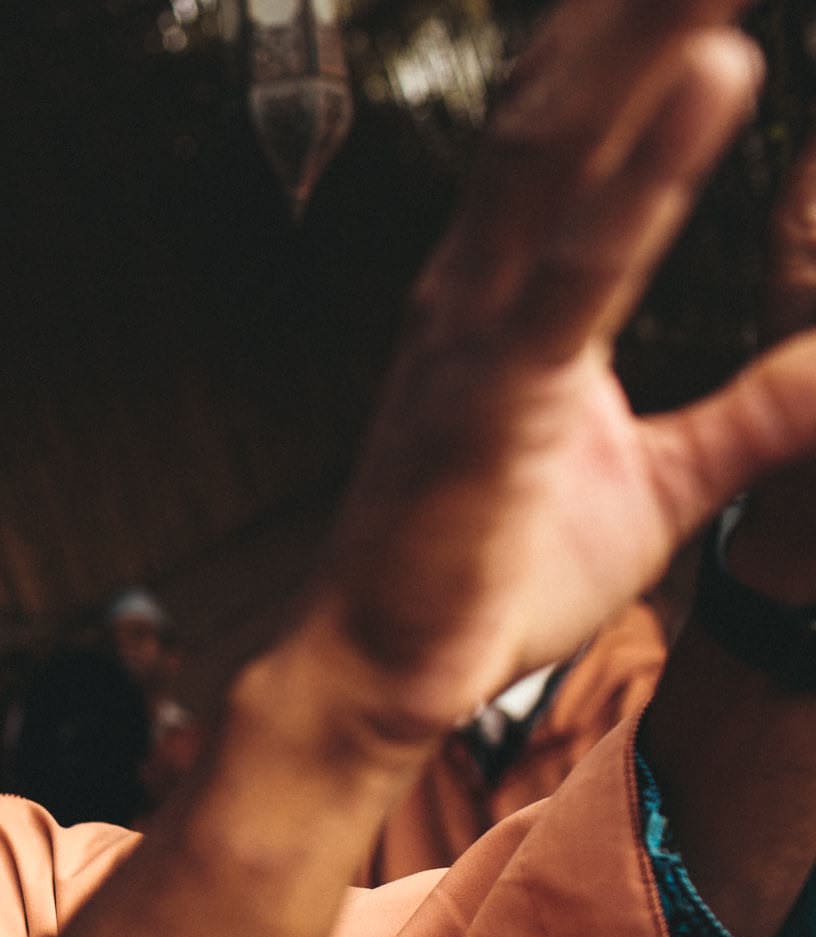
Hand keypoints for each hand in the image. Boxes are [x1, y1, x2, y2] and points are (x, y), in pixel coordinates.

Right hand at [305, 0, 815, 744]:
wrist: (379, 671)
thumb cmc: (485, 578)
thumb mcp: (660, 485)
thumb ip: (756, 410)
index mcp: (507, 300)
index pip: (573, 137)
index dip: (635, 39)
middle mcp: (477, 289)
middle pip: (566, 108)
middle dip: (641, 8)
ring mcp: (473, 334)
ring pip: (567, 151)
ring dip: (650, 37)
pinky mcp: (491, 396)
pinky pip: (579, 268)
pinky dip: (649, 172)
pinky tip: (714, 76)